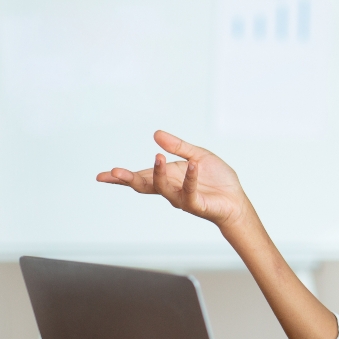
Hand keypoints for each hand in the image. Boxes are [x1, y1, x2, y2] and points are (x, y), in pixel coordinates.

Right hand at [96, 131, 250, 228]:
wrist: (236, 200)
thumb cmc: (216, 180)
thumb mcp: (198, 155)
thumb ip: (178, 146)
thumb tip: (156, 134)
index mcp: (167, 177)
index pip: (141, 176)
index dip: (122, 177)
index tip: (102, 176)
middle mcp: (170, 189)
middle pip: (144, 185)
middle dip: (128, 179)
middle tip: (113, 173)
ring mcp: (182, 198)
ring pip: (163, 188)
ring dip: (158, 172)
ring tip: (158, 157)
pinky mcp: (197, 204)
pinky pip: (190, 191)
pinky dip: (190, 178)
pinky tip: (192, 166)